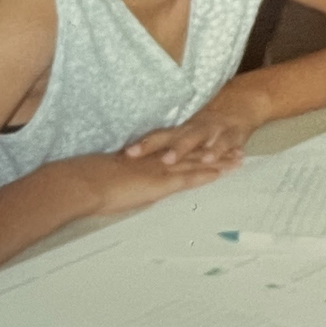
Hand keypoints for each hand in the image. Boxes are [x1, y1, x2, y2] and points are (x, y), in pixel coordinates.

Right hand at [71, 147, 234, 216]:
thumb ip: (131, 176)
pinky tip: (220, 174)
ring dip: (219, 162)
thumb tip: (136, 182)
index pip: (181, 150)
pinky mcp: (161, 182)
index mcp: (150, 156)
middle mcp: (159, 158)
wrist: (86, 181)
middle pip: (195, 153)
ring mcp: (161, 169)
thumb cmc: (94, 181)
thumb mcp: (117, 176)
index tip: (216, 144)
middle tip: (238, 147)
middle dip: (217, 150)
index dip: (200, 148)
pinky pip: (188, 177)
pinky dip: (205, 174)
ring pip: (197, 163)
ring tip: (239, 159)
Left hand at [123, 86, 267, 168]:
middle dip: (151, 147)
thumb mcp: (191, 131)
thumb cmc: (211, 123)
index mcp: (181, 129)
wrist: (244, 104)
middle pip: (168, 137)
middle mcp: (193, 128)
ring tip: (168, 160)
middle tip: (134, 155)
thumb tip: (144, 157)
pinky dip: (216, 152)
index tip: (122, 153)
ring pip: (193, 139)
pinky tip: (209, 160)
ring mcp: (210, 131)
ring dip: (180, 149)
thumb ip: (171, 143)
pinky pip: (222, 144)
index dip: (140, 144)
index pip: (157, 136)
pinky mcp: (230, 135)